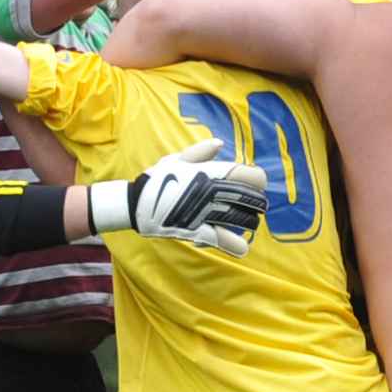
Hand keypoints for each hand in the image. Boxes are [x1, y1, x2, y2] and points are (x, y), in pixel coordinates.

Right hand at [107, 136, 268, 255]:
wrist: (134, 203)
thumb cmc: (157, 178)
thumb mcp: (175, 159)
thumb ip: (200, 152)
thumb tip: (219, 144)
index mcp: (211, 171)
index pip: (252, 175)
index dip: (256, 181)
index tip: (252, 185)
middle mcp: (212, 190)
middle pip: (253, 199)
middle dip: (257, 204)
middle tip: (253, 207)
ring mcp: (205, 211)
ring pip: (243, 220)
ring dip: (249, 224)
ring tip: (246, 224)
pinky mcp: (197, 231)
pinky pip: (225, 241)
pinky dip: (236, 246)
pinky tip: (241, 247)